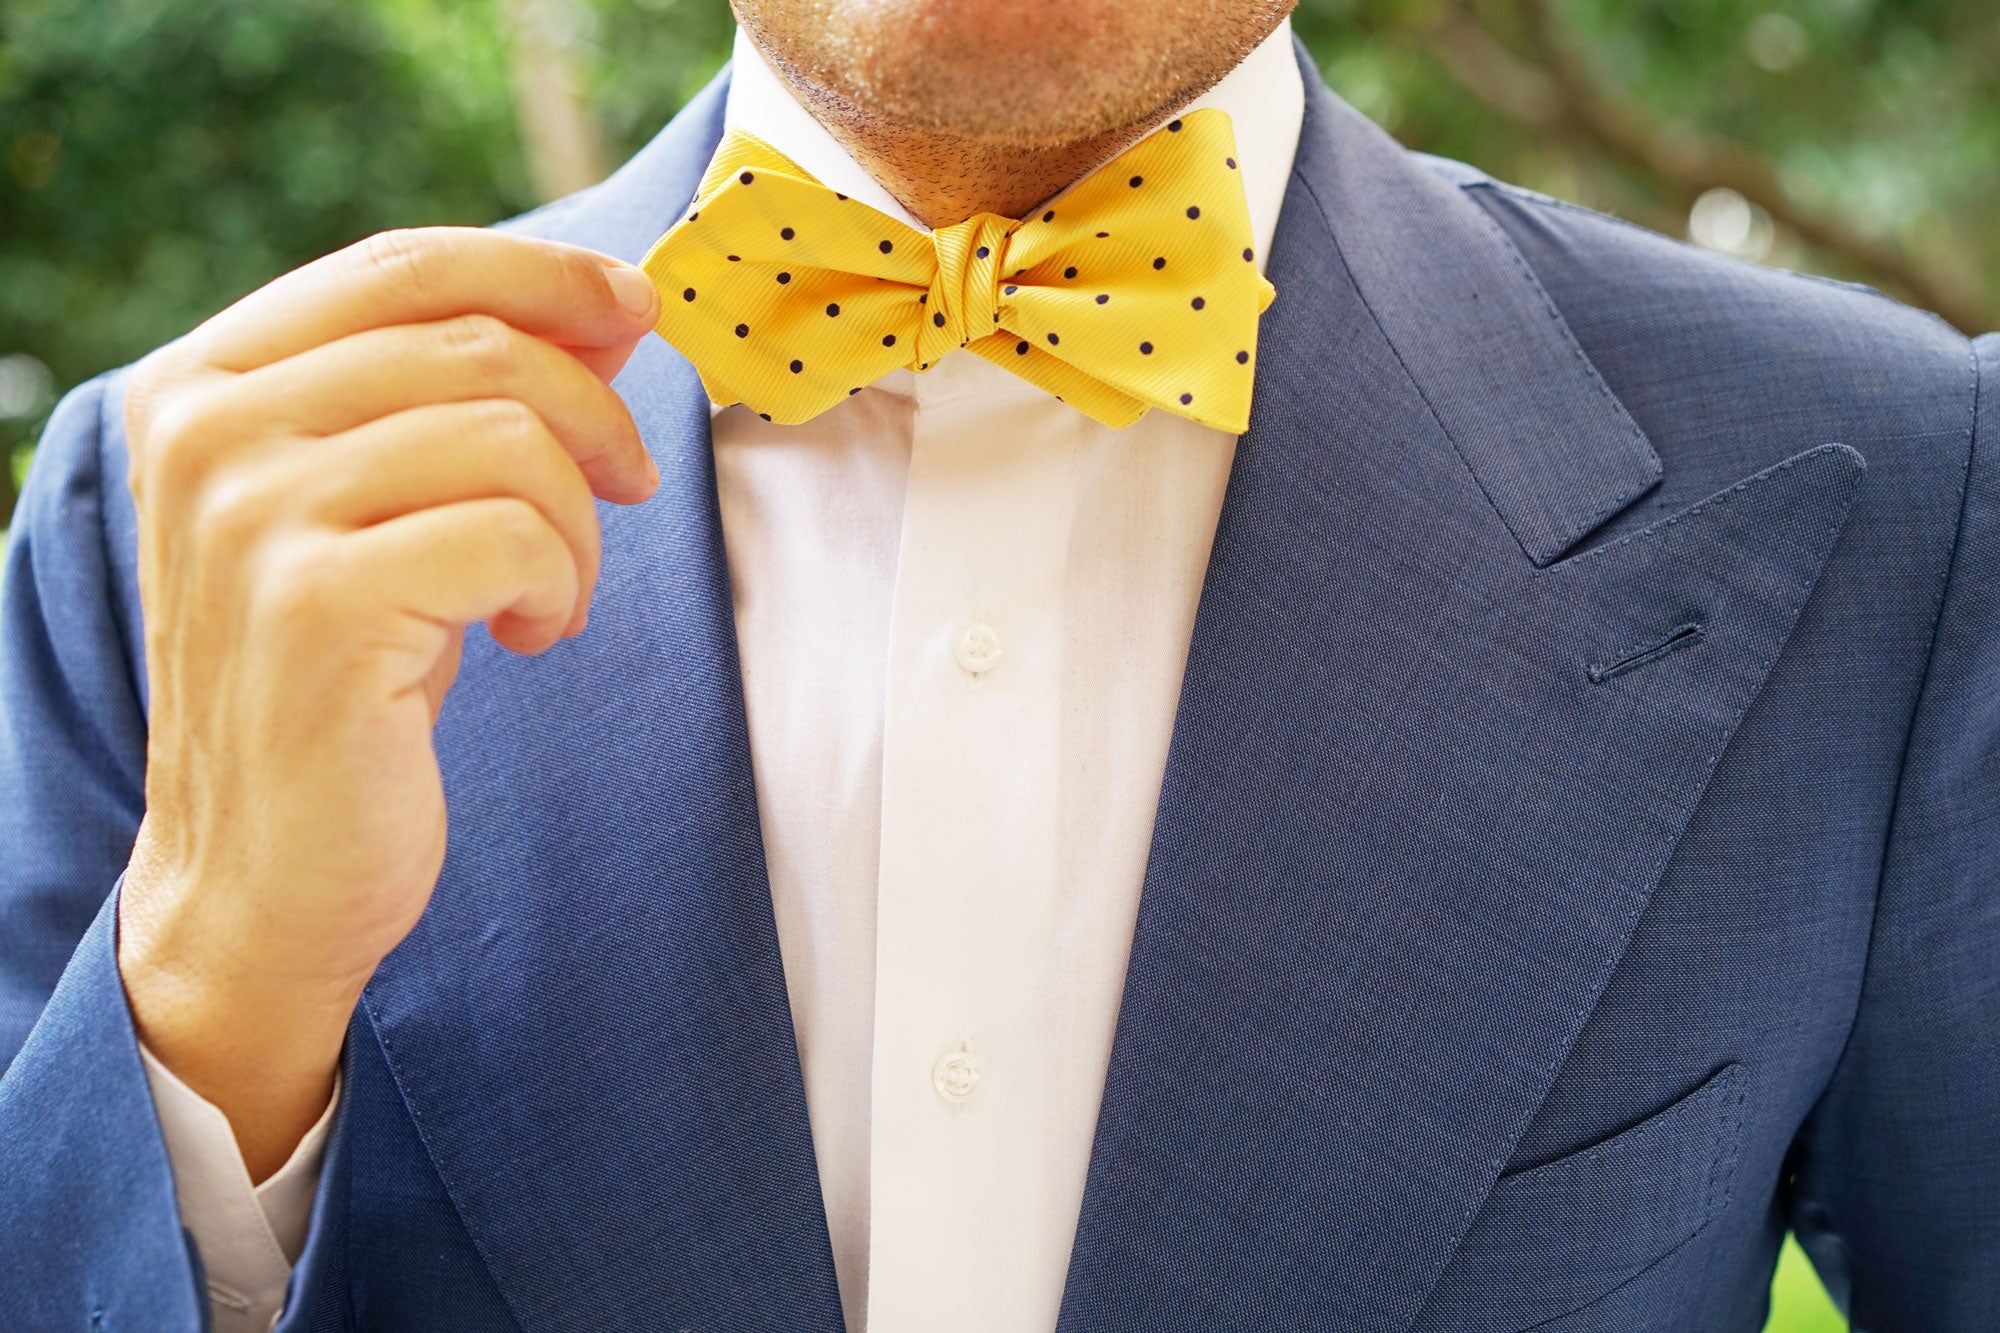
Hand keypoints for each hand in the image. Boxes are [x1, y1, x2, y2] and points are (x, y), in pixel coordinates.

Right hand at [114, 227, 660, 1178]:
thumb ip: (461, 397)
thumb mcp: (385, 510)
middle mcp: (206, 430)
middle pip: (478, 344)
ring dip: (578, 523)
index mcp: (203, 383)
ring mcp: (251, 516)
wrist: (265, 873)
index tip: (635, 311)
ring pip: (510, 436)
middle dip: (594, 416)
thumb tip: (610, 307)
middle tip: (627, 490)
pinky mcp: (319, 606)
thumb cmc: (342, 682)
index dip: (544, 273)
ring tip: (550, 594)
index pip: (402, 264)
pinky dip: (558, 586)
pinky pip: (516, 534)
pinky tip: (526, 637)